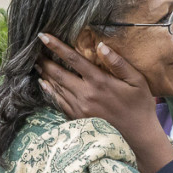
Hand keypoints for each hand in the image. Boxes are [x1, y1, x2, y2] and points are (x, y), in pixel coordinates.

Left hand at [36, 33, 155, 131]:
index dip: (56, 46)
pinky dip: (49, 91)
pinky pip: (58, 102)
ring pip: (56, 87)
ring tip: (36, 64)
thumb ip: (119, 63)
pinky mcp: (77, 119)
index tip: (42, 36)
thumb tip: (101, 45)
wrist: (138, 136)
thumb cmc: (140, 106)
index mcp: (99, 82)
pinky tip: (45, 84)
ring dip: (45, 74)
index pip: (73, 59)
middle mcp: (86, 94)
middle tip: (32, 51)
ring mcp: (80, 108)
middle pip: (58, 73)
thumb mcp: (137, 81)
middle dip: (44, 60)